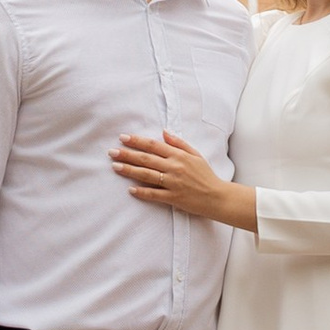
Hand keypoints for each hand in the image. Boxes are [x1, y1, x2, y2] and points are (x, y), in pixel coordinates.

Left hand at [110, 129, 251, 226]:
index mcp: (179, 155)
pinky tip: (130, 189)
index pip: (153, 145)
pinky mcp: (173, 197)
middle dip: (127, 155)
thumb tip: (163, 132)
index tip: (123, 138)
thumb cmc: (206, 175)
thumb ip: (179, 143)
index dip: (137, 141)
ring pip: (146, 175)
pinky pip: (154, 194)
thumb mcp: (195, 154)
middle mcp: (174, 167)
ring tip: (115, 167)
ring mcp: (173, 183)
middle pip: (146, 159)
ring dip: (129, 171)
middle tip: (112, 152)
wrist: (217, 196)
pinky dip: (142, 192)